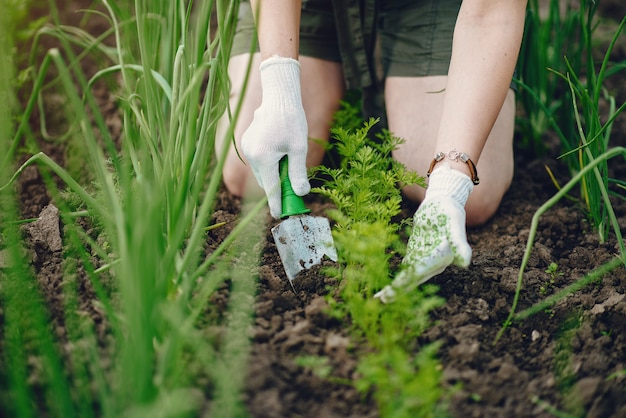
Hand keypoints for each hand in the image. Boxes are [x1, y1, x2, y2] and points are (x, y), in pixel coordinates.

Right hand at [241, 56, 309, 217]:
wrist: (278, 97)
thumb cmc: (291, 120)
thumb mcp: (299, 148)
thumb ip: (298, 172)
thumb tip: (301, 193)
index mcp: (264, 158)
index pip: (271, 188)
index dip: (276, 203)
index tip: (280, 215)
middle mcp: (251, 155)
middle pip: (265, 181)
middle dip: (277, 188)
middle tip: (292, 193)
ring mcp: (247, 148)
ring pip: (261, 172)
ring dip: (273, 175)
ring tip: (288, 166)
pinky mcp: (246, 143)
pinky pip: (258, 161)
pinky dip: (268, 164)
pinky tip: (279, 153)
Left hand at [375, 164, 473, 302]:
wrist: (443, 202)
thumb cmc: (450, 212)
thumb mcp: (454, 224)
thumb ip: (459, 243)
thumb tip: (465, 263)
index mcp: (442, 258)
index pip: (421, 271)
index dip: (406, 281)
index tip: (393, 290)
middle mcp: (434, 263)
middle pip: (413, 278)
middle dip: (398, 290)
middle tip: (381, 301)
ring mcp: (424, 259)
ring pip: (408, 276)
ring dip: (395, 288)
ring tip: (380, 299)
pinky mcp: (417, 252)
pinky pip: (406, 268)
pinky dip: (397, 277)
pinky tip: (385, 286)